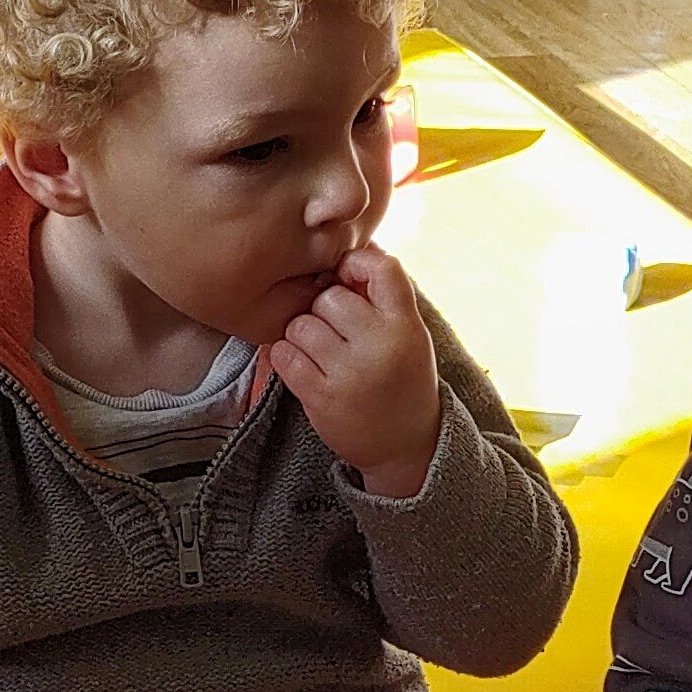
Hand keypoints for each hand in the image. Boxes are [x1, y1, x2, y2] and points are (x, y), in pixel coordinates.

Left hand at [267, 247, 442, 496]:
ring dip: (303, 334)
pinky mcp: (322, 397)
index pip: (383, 268)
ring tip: (321, 350)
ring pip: (302, 324)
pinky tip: (304, 366)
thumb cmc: (402, 377)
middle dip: (324, 309)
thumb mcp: (408, 334)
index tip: (350, 280)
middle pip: (330, 297)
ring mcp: (350, 373)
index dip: (357, 263)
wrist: (406, 445)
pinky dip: (287, 356)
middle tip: (335, 329)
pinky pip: (284, 354)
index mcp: (406, 325)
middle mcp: (380, 346)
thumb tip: (353, 245)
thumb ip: (383, 296)